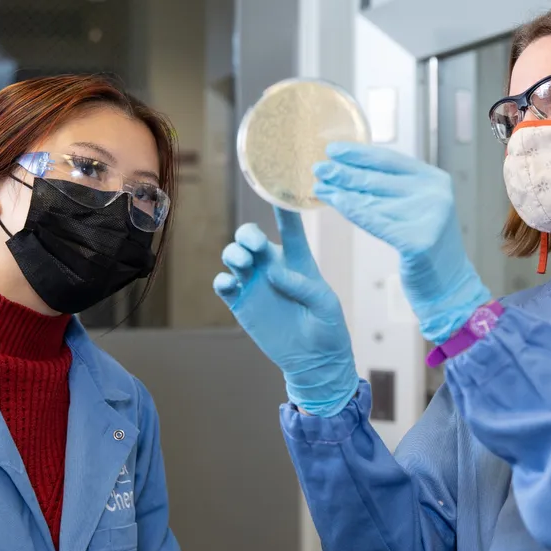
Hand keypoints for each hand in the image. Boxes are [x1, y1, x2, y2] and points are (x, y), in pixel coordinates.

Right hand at [213, 208, 358, 416]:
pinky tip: (229, 283)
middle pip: (251, 237)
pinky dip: (222, 280)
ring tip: (243, 263)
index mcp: (298, 261)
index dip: (283, 208)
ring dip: (234, 254)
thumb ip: (303, 285)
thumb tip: (273, 271)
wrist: (314, 361)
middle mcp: (272, 266)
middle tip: (253, 245)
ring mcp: (254, 283)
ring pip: (234, 255)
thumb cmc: (327, 328)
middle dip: (247, 234)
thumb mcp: (325, 305)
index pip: (290, 228)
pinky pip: (224, 284)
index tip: (277, 189)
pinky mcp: (241, 303)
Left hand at [313, 142, 490, 343]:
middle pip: (378, 179)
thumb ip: (396, 188)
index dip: (359, 153)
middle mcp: (434, 194)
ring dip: (340, 191)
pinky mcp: (417, 241)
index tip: (333, 149)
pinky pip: (374, 221)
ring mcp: (428, 217)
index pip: (390, 160)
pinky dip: (350, 210)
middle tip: (318, 167)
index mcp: (435, 179)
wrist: (449, 285)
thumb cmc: (426, 246)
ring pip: (372, 200)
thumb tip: (354, 168)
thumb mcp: (417, 208)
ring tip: (319, 186)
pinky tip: (332, 202)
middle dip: (344, 172)